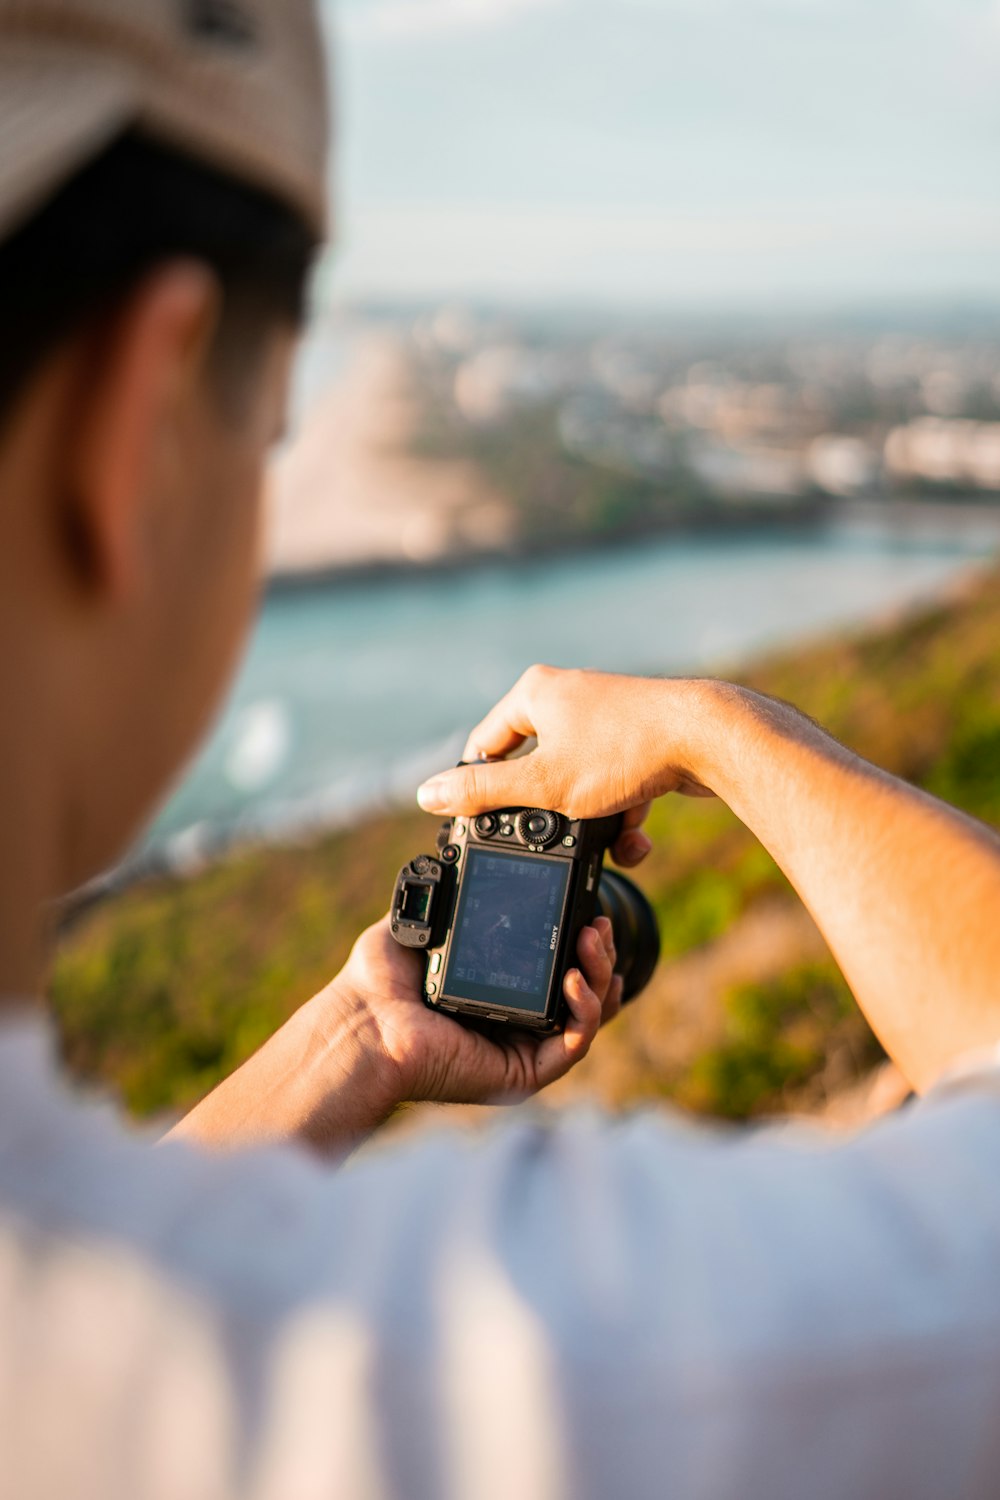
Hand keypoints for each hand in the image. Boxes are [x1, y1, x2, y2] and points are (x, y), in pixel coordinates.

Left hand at [333, 911, 622, 1106]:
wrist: (364, 1024)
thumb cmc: (376, 984)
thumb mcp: (418, 927)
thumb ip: (444, 900)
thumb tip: (455, 864)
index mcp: (493, 990)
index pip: (552, 969)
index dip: (576, 943)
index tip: (587, 911)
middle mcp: (512, 1022)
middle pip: (580, 992)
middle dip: (598, 955)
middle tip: (598, 924)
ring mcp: (519, 1050)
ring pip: (585, 1018)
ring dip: (599, 978)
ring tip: (593, 943)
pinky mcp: (522, 1074)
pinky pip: (572, 1047)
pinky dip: (586, 1012)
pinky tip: (575, 979)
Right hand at [416, 665, 713, 866]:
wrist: (711, 739)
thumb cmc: (626, 751)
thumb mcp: (543, 784)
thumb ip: (483, 793)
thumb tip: (427, 794)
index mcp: (535, 693)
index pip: (485, 745)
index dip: (481, 789)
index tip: (487, 828)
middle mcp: (569, 696)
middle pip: (535, 771)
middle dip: (550, 815)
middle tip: (556, 837)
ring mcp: (607, 718)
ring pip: (579, 784)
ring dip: (591, 823)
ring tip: (610, 838)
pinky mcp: (640, 741)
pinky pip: (614, 785)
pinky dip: (621, 814)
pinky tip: (636, 836)